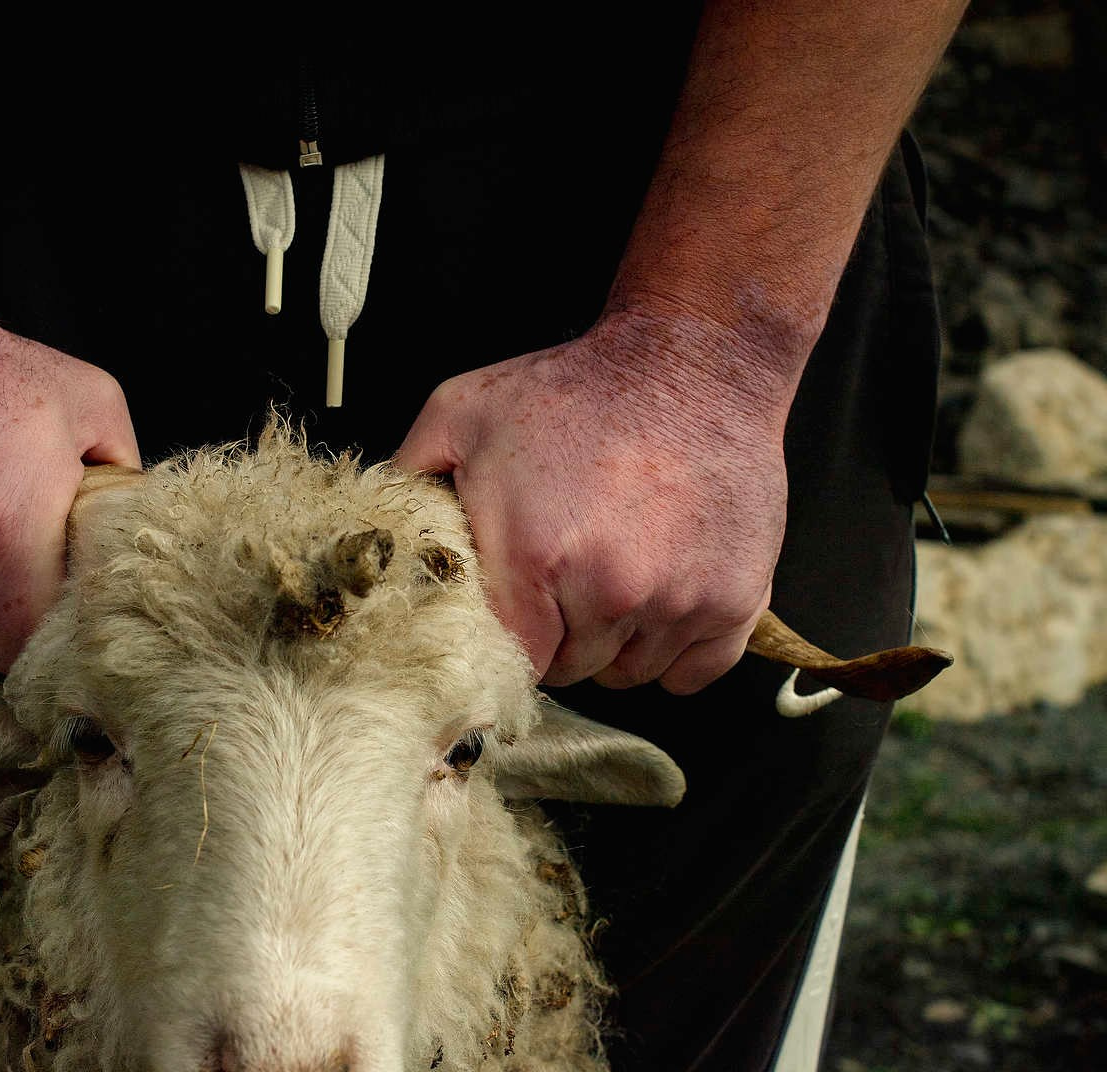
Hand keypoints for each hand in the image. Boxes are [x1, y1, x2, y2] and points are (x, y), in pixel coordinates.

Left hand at [393, 307, 789, 693]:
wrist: (693, 361)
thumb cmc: (580, 388)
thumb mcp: (462, 413)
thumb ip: (410, 478)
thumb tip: (371, 535)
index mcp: (535, 557)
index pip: (510, 664)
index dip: (507, 646)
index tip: (512, 623)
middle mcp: (610, 590)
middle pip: (571, 670)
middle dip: (561, 634)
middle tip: (567, 578)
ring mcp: (679, 600)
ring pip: (630, 674)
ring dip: (619, 643)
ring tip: (618, 575)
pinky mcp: (735, 601)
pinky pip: (692, 674)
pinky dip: (677, 651)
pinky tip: (663, 601)